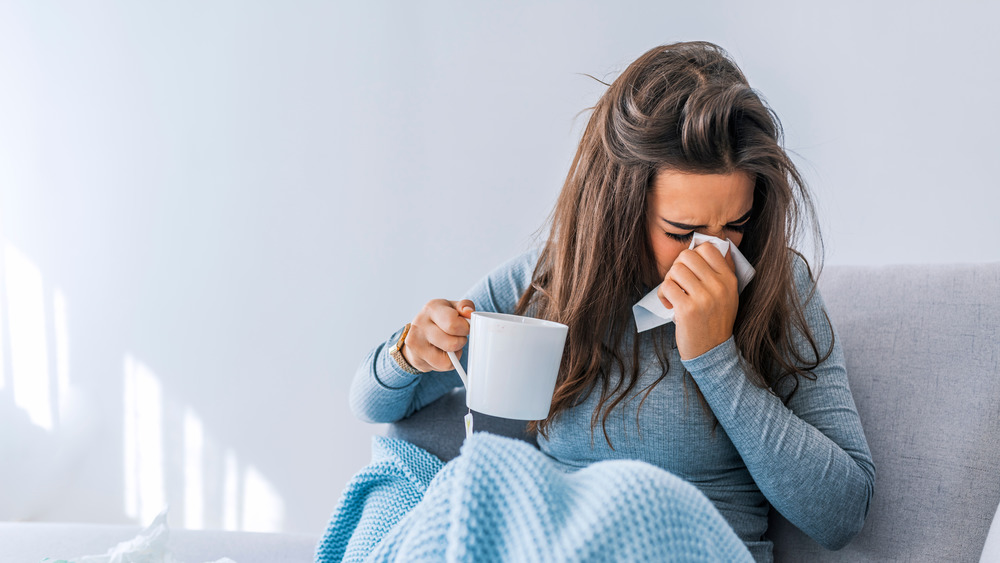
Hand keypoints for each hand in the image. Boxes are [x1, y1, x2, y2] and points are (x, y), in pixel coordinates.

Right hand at [401, 299, 474, 371]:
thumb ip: (465, 306)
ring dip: (455, 353)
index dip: (465, 328)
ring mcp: (416, 342)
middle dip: (461, 341)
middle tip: (458, 337)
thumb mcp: (452, 307)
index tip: (465, 327)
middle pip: (452, 343)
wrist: (417, 333)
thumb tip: (469, 313)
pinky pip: (443, 366)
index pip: (453, 323)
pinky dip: (448, 362)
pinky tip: (442, 353)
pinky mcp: (416, 358)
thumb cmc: (439, 319)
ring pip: (448, 359)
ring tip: (449, 345)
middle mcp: (420, 324)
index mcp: (432, 308)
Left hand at [658, 243, 738, 360]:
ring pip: (675, 270)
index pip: (708, 248)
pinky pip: (666, 286)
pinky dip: (663, 295)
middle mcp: (718, 286)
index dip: (694, 255)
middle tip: (679, 283)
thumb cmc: (715, 320)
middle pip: (687, 256)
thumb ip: (724, 271)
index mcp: (729, 279)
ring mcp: (703, 297)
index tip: (691, 269)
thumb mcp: (729, 295)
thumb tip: (721, 245)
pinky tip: (669, 304)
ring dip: (669, 281)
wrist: (712, 351)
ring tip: (674, 294)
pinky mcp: (687, 309)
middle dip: (677, 267)